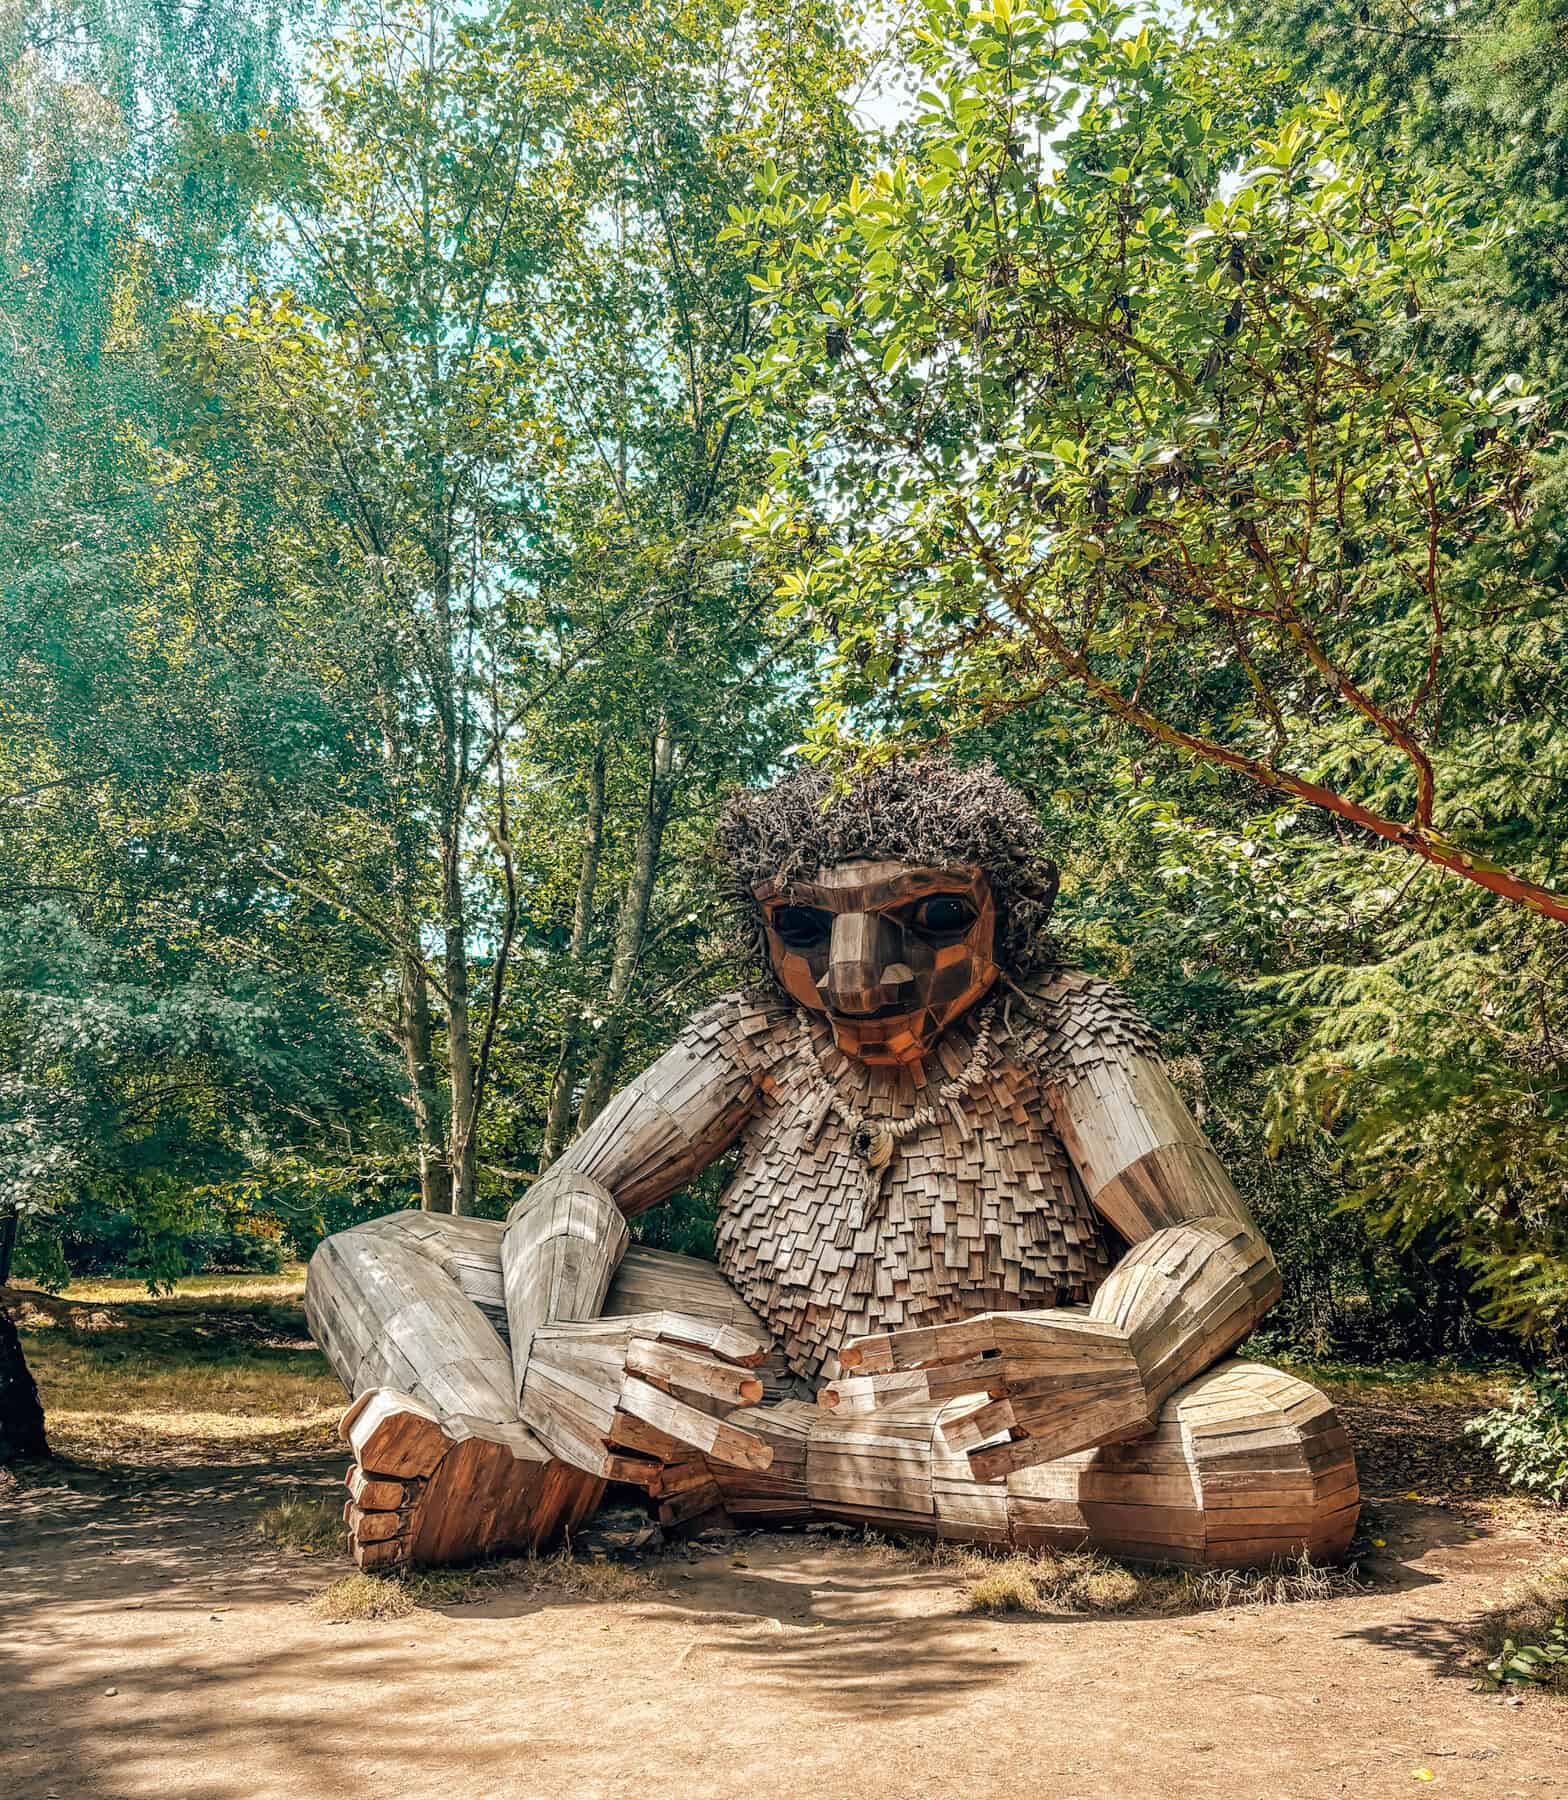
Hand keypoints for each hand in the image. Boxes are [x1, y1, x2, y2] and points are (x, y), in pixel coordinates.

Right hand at [520, 1310, 773, 1485]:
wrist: (533, 1359)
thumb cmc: (610, 1343)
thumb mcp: (648, 1327)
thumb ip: (703, 1337)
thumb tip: (762, 1353)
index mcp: (630, 1340)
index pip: (679, 1353)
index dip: (718, 1372)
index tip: (759, 1389)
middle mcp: (611, 1376)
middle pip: (666, 1407)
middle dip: (715, 1434)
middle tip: (763, 1455)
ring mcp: (591, 1412)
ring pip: (642, 1439)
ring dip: (684, 1449)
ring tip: (736, 1455)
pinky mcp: (573, 1443)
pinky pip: (611, 1466)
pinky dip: (638, 1470)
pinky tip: (661, 1472)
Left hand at [833, 1308, 1152, 1480]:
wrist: (1139, 1362)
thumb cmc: (1063, 1346)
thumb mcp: (1016, 1330)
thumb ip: (966, 1348)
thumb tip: (901, 1363)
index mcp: (1000, 1330)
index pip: (927, 1342)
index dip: (880, 1353)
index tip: (840, 1360)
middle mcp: (1010, 1364)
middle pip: (926, 1384)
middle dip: (869, 1395)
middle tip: (827, 1401)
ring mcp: (1031, 1405)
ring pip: (957, 1433)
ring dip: (953, 1435)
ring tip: (985, 1424)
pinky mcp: (1053, 1442)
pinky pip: (990, 1467)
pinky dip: (977, 1466)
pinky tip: (985, 1458)